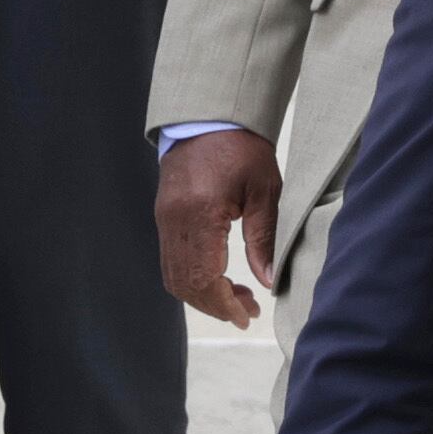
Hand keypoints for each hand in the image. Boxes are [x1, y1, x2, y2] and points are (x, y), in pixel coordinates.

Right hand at [155, 128, 281, 329]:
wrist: (209, 117)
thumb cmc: (241, 148)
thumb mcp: (265, 191)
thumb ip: (264, 239)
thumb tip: (268, 281)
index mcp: (201, 213)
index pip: (204, 277)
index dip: (224, 304)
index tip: (247, 317)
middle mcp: (175, 220)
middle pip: (184, 283)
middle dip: (215, 305)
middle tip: (247, 313)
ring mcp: (165, 219)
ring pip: (174, 276)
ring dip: (202, 295)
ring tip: (236, 297)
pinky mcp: (164, 216)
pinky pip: (171, 260)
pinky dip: (192, 278)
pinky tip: (219, 278)